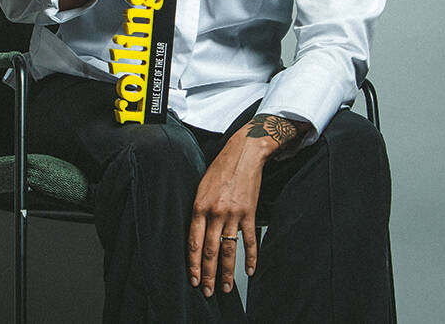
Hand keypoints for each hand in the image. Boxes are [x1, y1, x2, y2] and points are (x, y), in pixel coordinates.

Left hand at [186, 125, 272, 297]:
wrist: (244, 153)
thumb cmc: (220, 168)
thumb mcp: (200, 186)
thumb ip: (197, 210)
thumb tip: (195, 233)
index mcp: (199, 206)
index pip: (194, 242)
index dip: (193, 263)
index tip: (193, 279)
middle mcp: (215, 212)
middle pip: (211, 250)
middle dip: (208, 274)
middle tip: (208, 291)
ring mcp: (234, 214)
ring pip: (230, 249)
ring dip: (228, 271)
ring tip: (225, 287)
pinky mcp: (249, 212)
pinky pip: (250, 239)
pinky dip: (251, 256)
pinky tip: (251, 269)